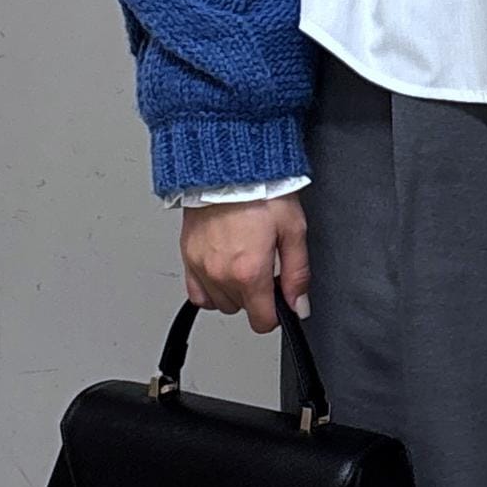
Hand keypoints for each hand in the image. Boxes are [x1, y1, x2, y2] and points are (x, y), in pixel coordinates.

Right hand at [179, 194, 309, 332]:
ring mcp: (201, 266)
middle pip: (242, 310)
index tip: (279, 298)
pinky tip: (223, 272)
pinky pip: (196, 292)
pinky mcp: (187, 256)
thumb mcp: (293, 230)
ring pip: (220, 303)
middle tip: (265, 269)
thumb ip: (298, 274)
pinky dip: (209, 289)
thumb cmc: (261, 190)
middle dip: (256, 297)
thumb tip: (299, 305)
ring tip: (244, 264)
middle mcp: (221, 274)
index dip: (276, 314)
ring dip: (234, 292)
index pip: (261, 321)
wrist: (228, 165)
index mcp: (249, 271)